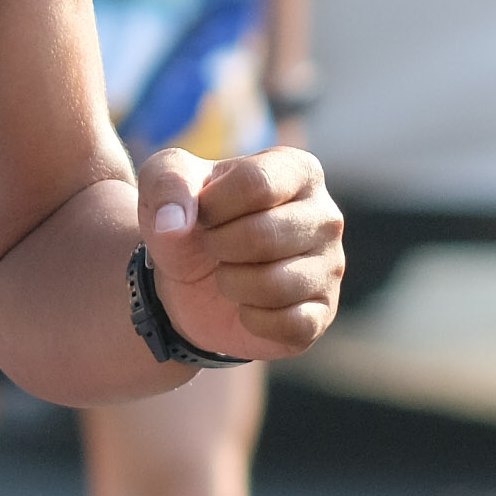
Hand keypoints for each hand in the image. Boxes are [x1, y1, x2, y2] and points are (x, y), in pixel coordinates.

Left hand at [140, 144, 342, 362]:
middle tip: (215, 247)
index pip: (255, 184)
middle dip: (219, 246)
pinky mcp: (322, 314)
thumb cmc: (190, 219)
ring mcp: (330, 267)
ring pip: (274, 285)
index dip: (212, 206)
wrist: (190, 280)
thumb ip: (165, 183)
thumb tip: (175, 223)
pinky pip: (287, 324)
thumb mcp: (164, 183)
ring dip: (231, 284)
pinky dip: (251, 319)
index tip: (204, 213)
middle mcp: (326, 216)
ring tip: (230, 273)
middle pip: (263, 235)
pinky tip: (247, 304)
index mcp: (298, 170)